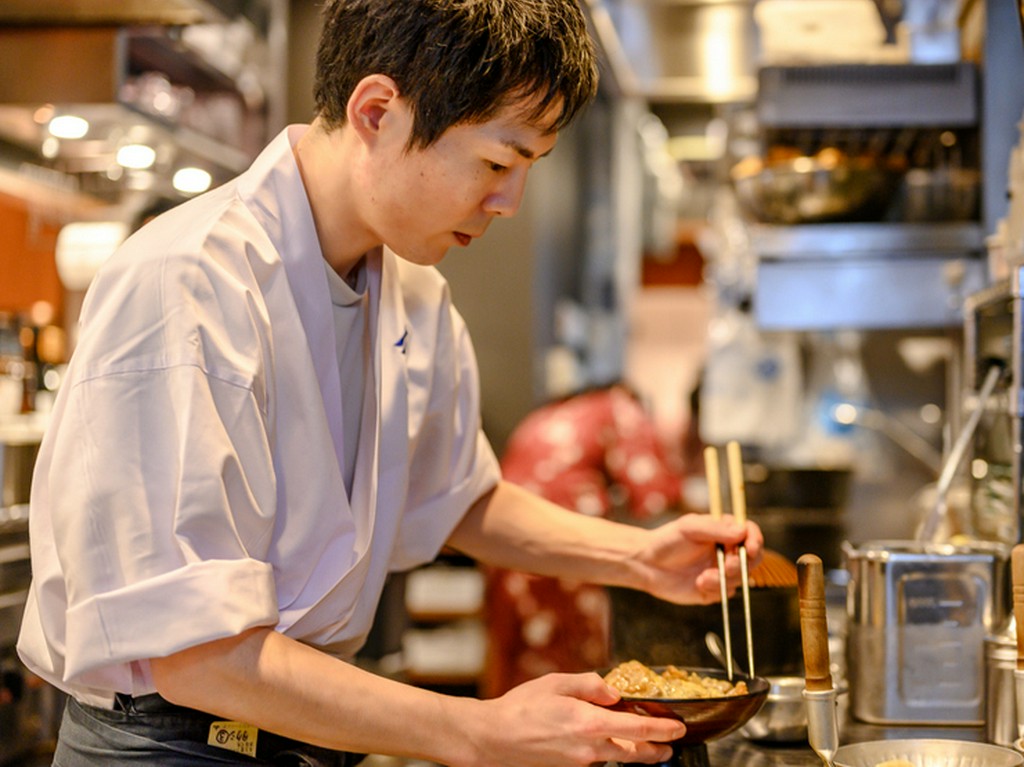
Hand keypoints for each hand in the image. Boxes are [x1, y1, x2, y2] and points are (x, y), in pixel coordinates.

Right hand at [454, 672, 685, 766]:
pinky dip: (610, 749)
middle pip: (635, 754)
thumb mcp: (556, 683)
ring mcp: (580, 763)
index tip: (679, 727)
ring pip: (617, 757)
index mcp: (589, 724)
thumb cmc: (521, 708)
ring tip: (645, 742)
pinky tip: (606, 738)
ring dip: (634, 750)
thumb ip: (590, 684)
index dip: (663, 729)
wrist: (494, 739)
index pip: (639, 729)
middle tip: (670, 744)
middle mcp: (589, 749)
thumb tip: (614, 691)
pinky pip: (598, 758)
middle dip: (657, 750)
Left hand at [635, 513, 763, 604]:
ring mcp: (722, 570)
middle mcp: (727, 550)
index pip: (750, 532)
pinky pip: (727, 592)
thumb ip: (715, 528)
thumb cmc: (667, 540)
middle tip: (727, 566)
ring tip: (702, 578)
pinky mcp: (715, 589)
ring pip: (741, 578)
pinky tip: (698, 583)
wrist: (647, 564)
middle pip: (753, 558)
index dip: (755, 540)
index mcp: (724, 531)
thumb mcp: (689, 528)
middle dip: (742, 564)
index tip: (750, 548)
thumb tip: (742, 531)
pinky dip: (716, 589)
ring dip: (724, 579)